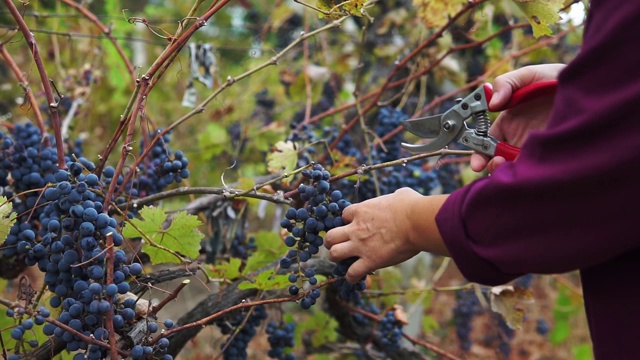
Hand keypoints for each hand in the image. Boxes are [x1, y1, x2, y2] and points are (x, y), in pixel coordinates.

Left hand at [324, 188, 448, 282]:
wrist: (416, 222)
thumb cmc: (410, 206)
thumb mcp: (399, 195)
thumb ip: (393, 198)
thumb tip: (400, 197)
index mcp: (361, 211)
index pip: (344, 216)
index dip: (347, 221)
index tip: (355, 225)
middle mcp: (355, 229)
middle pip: (330, 236)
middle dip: (332, 241)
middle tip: (340, 244)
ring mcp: (360, 246)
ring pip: (334, 254)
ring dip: (337, 258)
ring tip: (344, 261)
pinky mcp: (370, 261)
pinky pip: (352, 273)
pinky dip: (351, 277)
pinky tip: (354, 277)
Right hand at [470, 64, 565, 172]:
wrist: (592, 85)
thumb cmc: (557, 79)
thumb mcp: (529, 75)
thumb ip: (506, 83)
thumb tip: (491, 104)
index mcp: (509, 124)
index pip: (487, 144)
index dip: (479, 155)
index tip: (477, 163)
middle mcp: (520, 140)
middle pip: (499, 162)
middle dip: (493, 167)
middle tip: (495, 164)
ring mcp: (537, 150)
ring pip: (517, 169)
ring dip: (509, 172)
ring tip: (511, 167)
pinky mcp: (554, 157)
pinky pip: (538, 171)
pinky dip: (530, 174)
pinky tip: (529, 169)